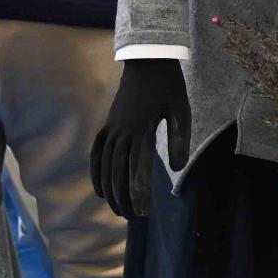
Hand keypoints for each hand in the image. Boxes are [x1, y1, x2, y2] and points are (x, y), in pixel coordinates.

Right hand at [90, 58, 190, 217]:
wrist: (147, 60)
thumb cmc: (168, 86)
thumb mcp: (181, 110)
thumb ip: (179, 139)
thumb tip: (176, 168)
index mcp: (142, 129)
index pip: (137, 168)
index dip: (139, 192)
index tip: (143, 212)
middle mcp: (122, 131)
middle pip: (118, 172)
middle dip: (124, 198)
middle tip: (134, 218)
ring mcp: (111, 128)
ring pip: (105, 166)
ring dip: (110, 191)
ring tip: (119, 211)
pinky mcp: (107, 125)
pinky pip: (96, 153)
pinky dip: (96, 173)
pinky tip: (99, 191)